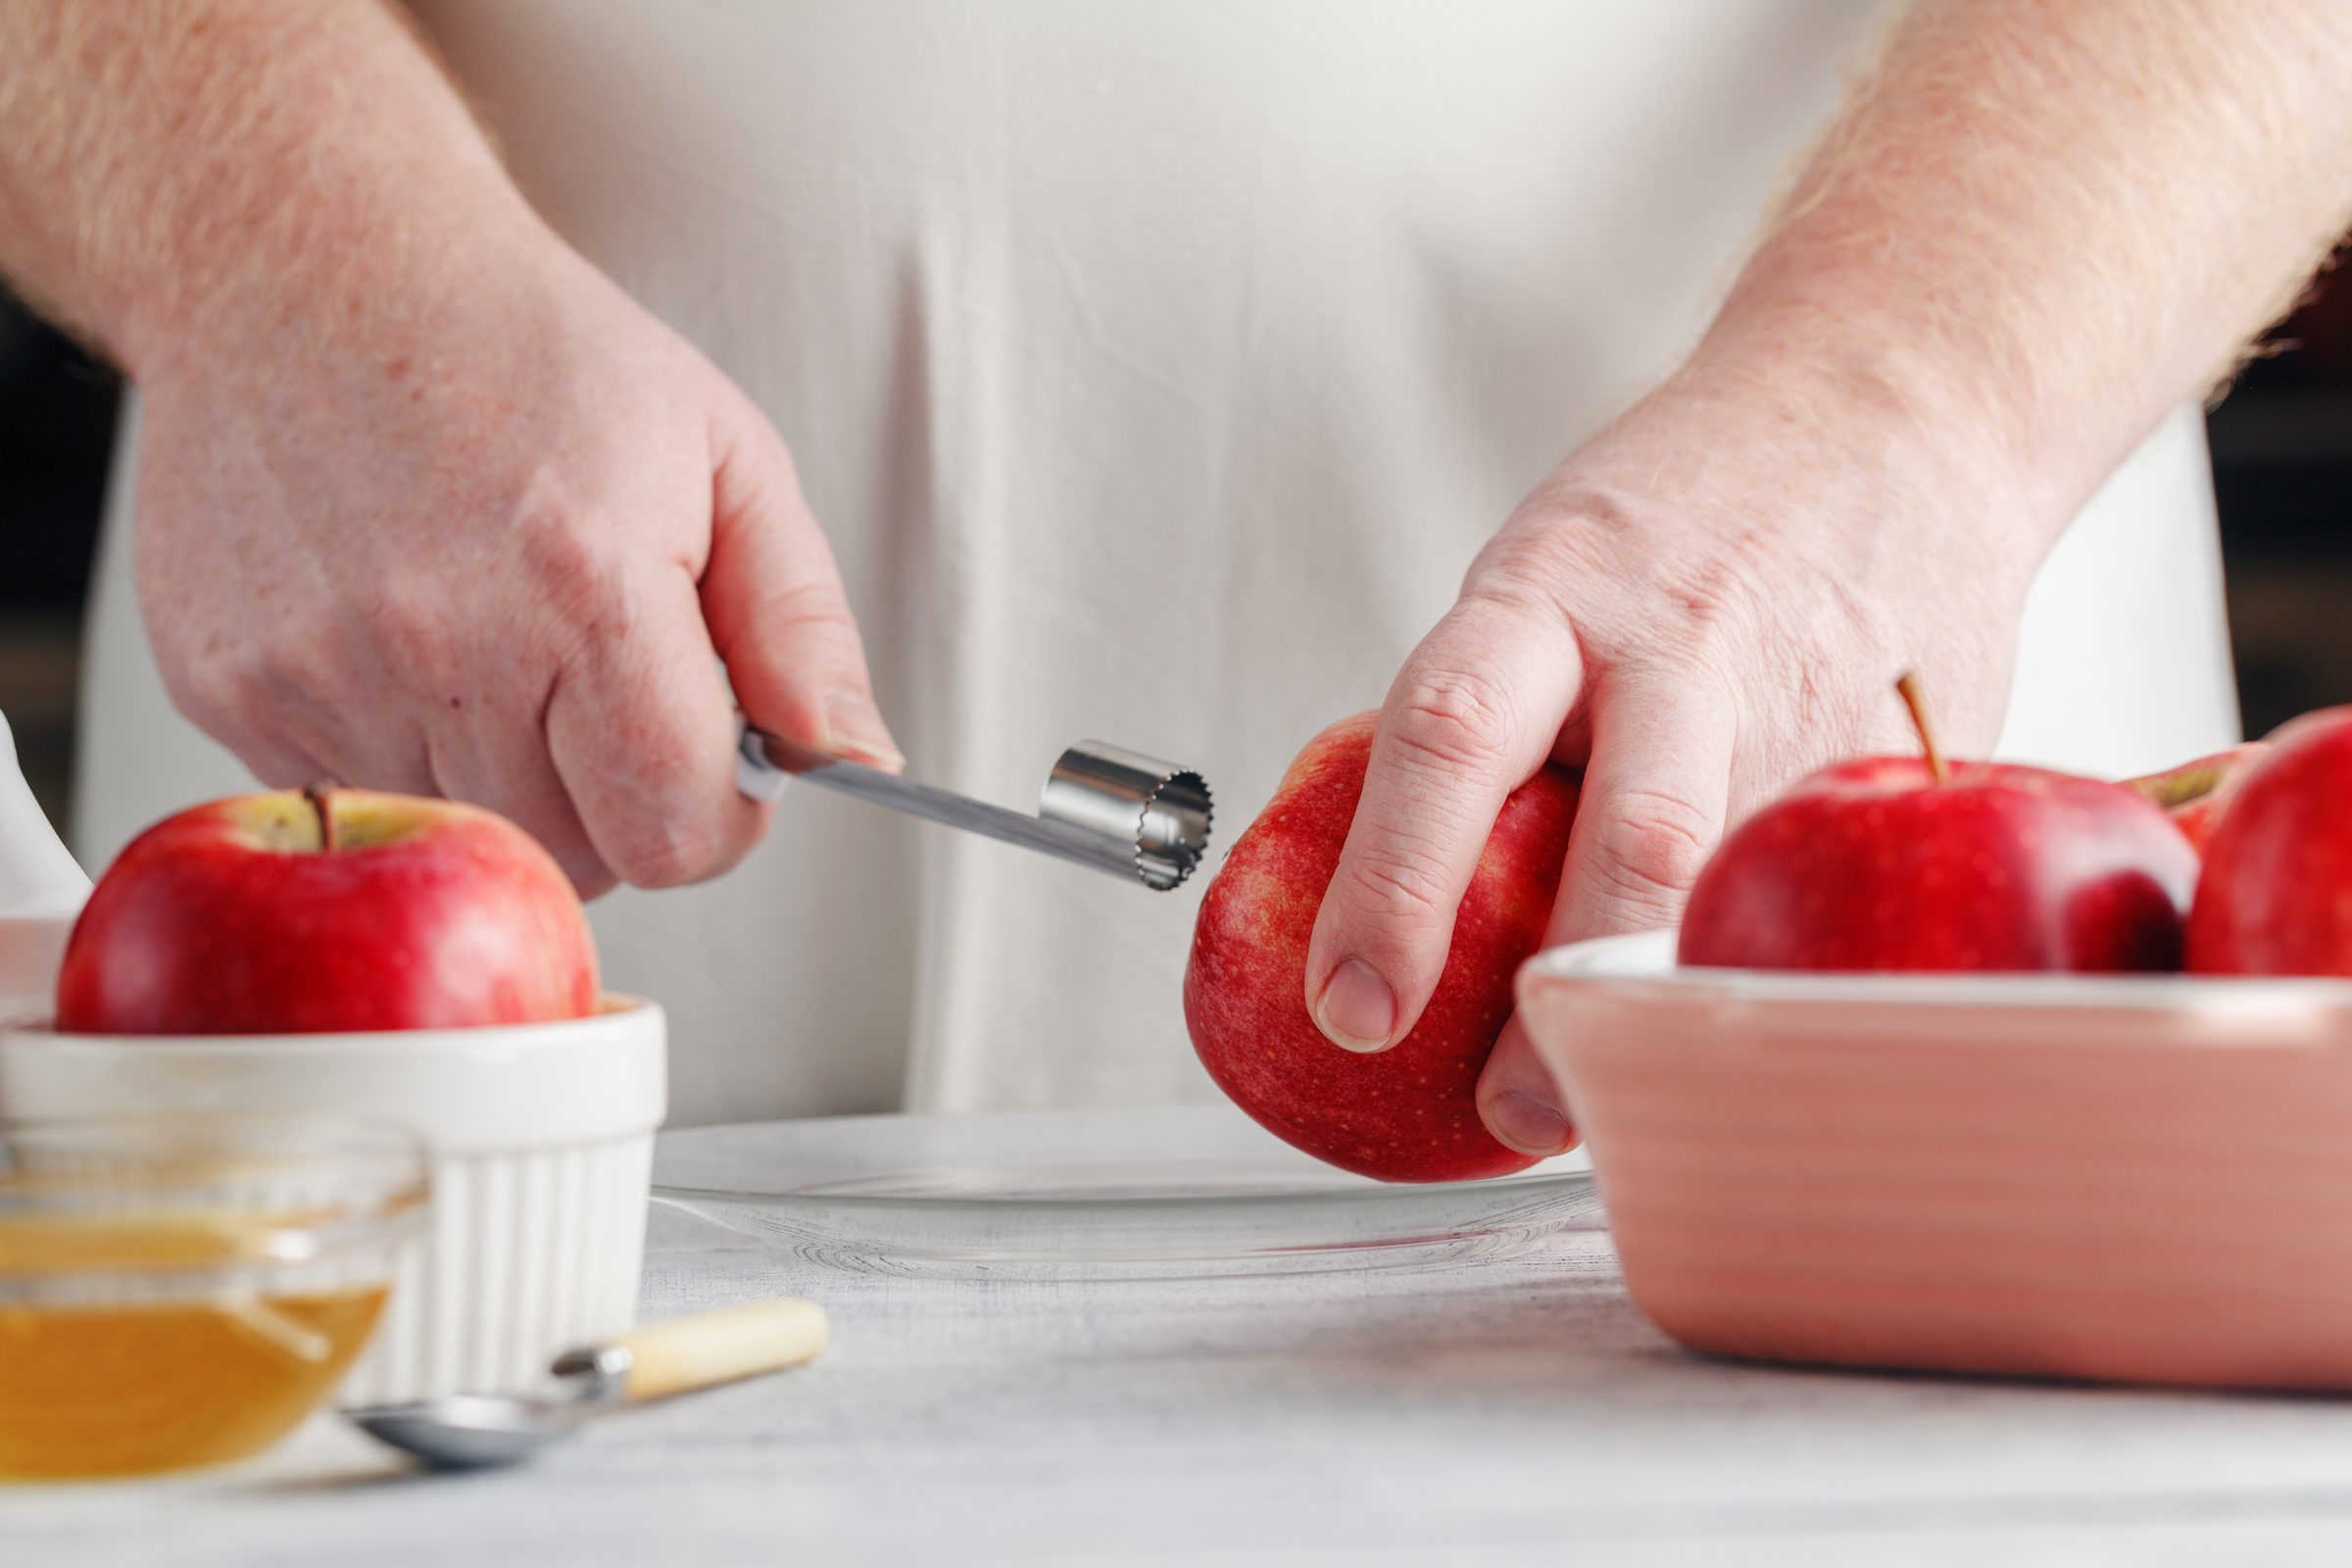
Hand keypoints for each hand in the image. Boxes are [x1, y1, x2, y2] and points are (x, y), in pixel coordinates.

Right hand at [132, 221, 897, 895]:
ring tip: (504, 641)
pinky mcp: (234, 690)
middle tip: (608, 685)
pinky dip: (408, 752)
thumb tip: (854, 758)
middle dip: (621, 798)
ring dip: (513, 779)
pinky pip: (364, 802)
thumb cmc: (527, 352)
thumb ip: (802, 625)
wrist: (306, 264)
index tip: (716, 760)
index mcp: (584, 583)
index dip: (721, 814)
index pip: (676, 830)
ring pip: (472, 841)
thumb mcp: (722, 454)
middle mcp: (443, 643)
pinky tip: (411, 638)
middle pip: (579, 859)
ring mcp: (322, 675)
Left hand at [1303, 359, 2043, 1154]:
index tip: (1350, 1009)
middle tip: (1510, 1112)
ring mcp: (1810, 699)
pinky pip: (1828, 888)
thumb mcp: (1546, 576)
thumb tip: (1387, 894)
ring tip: (1628, 1077)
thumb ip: (1488, 720)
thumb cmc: (1686, 511)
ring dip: (1673, 999)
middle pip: (1629, 836)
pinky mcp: (1911, 754)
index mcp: (1549, 589)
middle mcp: (1680, 642)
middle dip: (1560, 994)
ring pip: (1740, 887)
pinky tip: (1742, 1002)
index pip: (1447, 738)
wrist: (1900, 402)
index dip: (1391, 887)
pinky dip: (1772, 959)